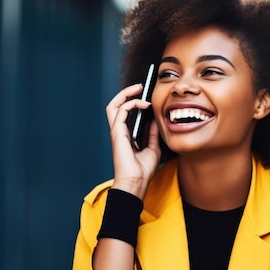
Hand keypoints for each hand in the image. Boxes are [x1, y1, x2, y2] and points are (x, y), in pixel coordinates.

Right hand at [106, 83, 160, 198]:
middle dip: (126, 93)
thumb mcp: (153, 148)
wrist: (136, 182)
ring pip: (114, 105)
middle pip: (116, 106)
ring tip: (139, 89)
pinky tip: (144, 105)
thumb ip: (152, 134)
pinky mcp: (117, 133)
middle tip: (140, 87)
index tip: (147, 97)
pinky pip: (120, 111)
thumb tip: (155, 120)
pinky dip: (132, 104)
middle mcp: (119, 131)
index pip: (126, 113)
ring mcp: (117, 132)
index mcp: (126, 135)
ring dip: (127, 94)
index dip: (134, 102)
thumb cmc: (143, 170)